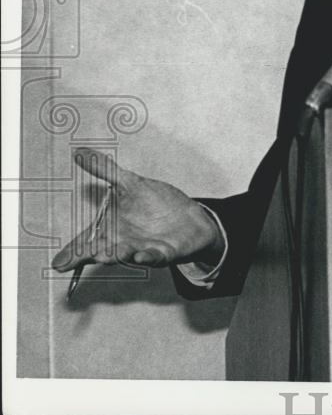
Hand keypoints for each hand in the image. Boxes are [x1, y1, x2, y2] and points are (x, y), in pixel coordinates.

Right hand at [51, 148, 224, 271]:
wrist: (189, 219)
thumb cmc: (156, 205)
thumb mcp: (130, 183)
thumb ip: (105, 170)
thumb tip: (79, 152)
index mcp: (113, 229)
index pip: (87, 242)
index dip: (72, 252)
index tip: (58, 263)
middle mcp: (125, 242)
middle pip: (104, 251)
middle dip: (93, 253)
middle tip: (83, 254)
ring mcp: (144, 248)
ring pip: (127, 255)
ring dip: (117, 255)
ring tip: (104, 256)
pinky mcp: (165, 252)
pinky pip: (155, 257)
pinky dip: (148, 257)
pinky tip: (141, 256)